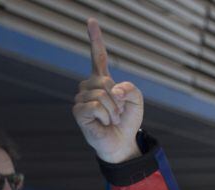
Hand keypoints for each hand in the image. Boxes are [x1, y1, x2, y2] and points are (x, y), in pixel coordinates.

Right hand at [72, 18, 143, 162]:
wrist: (122, 142)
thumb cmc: (127, 120)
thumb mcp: (137, 100)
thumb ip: (130, 88)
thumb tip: (113, 89)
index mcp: (103, 79)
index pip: (98, 56)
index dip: (95, 38)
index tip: (91, 21)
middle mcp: (89, 85)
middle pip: (106, 81)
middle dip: (118, 99)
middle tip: (118, 112)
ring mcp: (81, 98)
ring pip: (102, 95)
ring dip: (113, 110)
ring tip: (111, 119)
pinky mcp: (78, 111)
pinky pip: (95, 106)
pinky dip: (105, 116)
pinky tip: (103, 123)